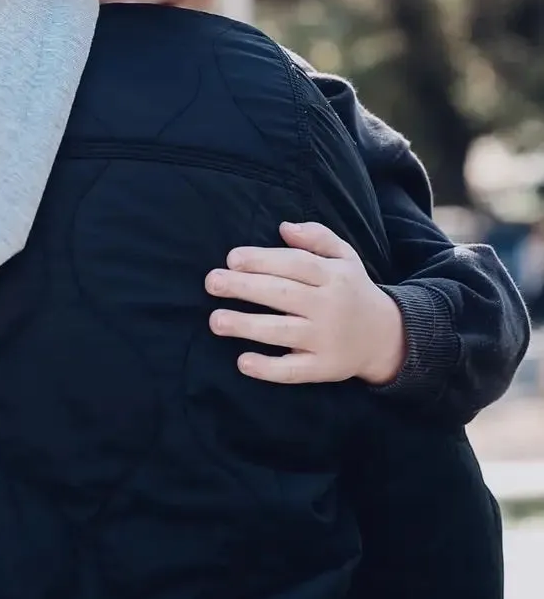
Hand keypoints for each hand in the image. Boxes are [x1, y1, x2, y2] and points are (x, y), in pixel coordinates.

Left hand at [205, 221, 405, 385]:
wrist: (387, 336)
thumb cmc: (351, 290)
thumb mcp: (345, 257)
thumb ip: (317, 237)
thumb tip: (284, 227)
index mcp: (333, 276)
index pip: (295, 265)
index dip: (263, 260)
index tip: (232, 259)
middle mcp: (329, 307)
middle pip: (283, 295)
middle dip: (245, 288)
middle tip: (212, 282)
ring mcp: (326, 340)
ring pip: (282, 332)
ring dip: (247, 326)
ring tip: (216, 320)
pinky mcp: (324, 368)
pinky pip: (294, 371)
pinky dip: (269, 369)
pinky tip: (243, 361)